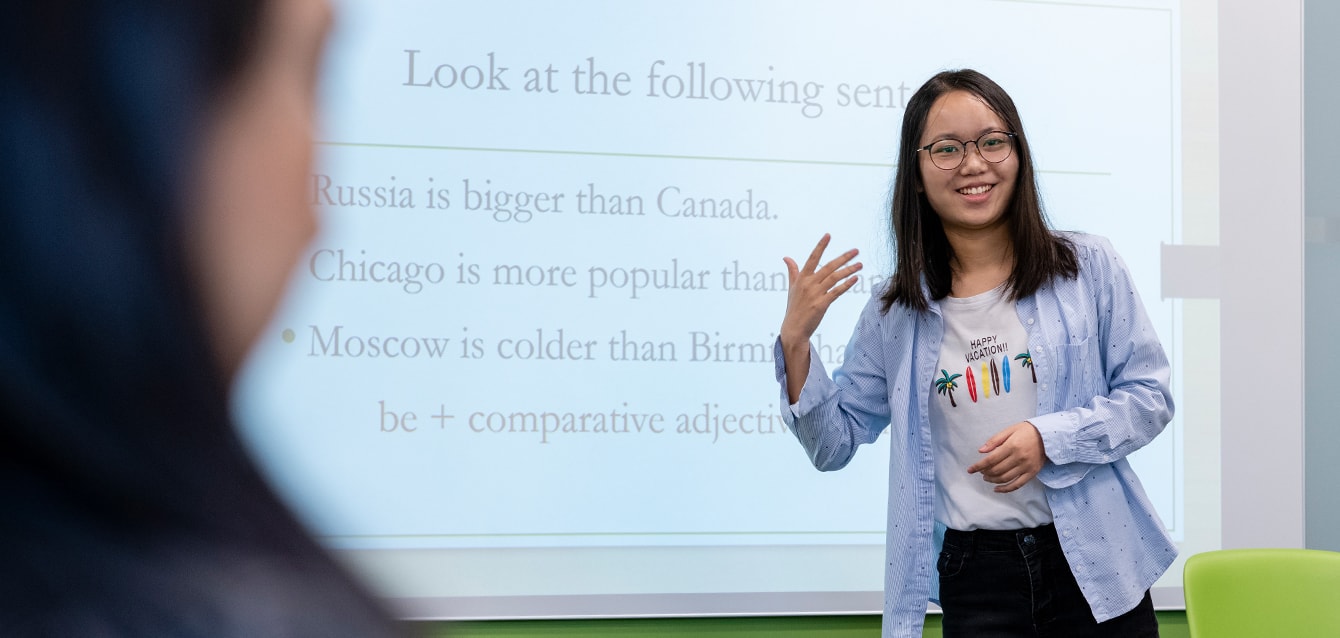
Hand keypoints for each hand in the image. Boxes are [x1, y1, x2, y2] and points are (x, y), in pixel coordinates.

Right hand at [779, 234, 861, 350]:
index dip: (821, 246)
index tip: (828, 235)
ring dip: (849, 270)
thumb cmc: (794, 307)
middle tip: (856, 250)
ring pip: (835, 278)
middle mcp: (808, 284)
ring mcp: (815, 294)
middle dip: (844, 257)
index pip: (812, 258)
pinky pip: (837, 291)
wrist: (794, 328)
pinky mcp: (822, 304)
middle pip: (829, 266)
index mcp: (801, 278)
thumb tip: (786, 257)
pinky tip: (855, 278)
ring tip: (860, 264)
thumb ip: (792, 271)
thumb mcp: (792, 287)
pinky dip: (847, 284)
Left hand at [967, 421, 1044, 493]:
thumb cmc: (1027, 431)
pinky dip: (1006, 489)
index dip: (978, 466)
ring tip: (986, 478)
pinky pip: (1017, 485)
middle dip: (985, 472)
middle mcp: (1019, 458)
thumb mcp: (1009, 430)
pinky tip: (997, 489)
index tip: (970, 470)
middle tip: (980, 471)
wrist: (1049, 435)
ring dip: (993, 480)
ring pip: (1005, 478)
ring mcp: (1026, 467)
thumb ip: (994, 440)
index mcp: (1012, 446)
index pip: (991, 459)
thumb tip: (981, 451)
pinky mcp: (1032, 473)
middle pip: (997, 470)